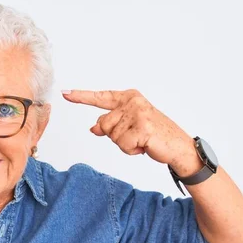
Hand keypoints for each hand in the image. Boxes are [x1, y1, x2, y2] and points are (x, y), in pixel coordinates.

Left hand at [62, 89, 197, 169]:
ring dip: (125, 144)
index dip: (81, 97)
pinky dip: (131, 150)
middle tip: (135, 136)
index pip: (100, 97)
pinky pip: (122, 144)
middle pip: (103, 124)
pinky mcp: (142, 127)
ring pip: (112, 136)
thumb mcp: (128, 127)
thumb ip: (110, 125)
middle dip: (116, 136)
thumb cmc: (153, 136)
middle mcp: (133, 101)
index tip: (65, 92)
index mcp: (129, 97)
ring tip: (141, 140)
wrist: (178, 146)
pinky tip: (144, 145)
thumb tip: (93, 127)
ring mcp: (138, 113)